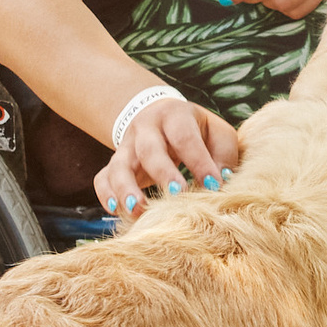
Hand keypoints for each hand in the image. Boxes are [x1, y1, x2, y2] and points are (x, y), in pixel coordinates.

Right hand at [96, 95, 240, 223]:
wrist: (156, 115)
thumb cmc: (194, 130)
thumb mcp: (215, 132)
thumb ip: (224, 154)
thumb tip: (223, 181)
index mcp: (175, 115)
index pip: (185, 137)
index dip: (199, 162)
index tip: (213, 186)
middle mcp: (146, 128)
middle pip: (149, 149)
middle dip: (162, 173)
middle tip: (176, 196)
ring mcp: (126, 146)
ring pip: (119, 165)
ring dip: (127, 189)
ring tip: (138, 210)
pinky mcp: (113, 164)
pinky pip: (102, 177)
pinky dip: (106, 194)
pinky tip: (116, 211)